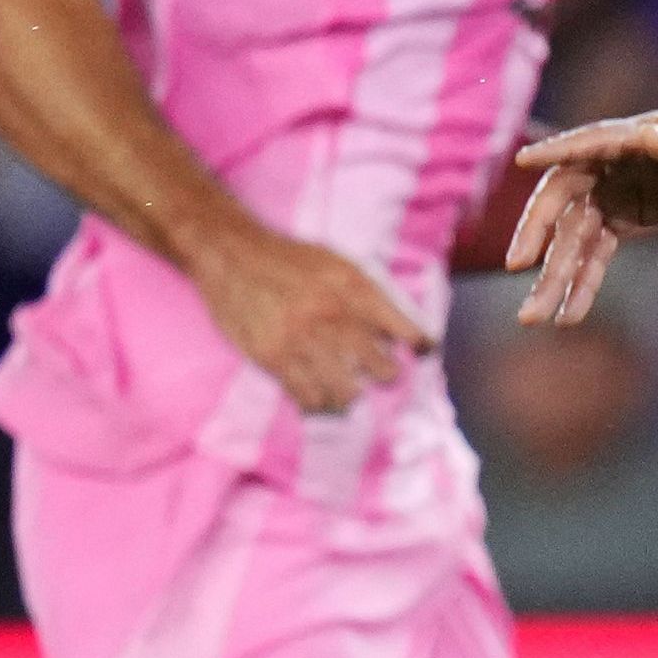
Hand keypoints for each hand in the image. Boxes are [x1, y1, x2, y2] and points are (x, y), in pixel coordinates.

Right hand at [186, 223, 431, 412]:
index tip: (424, 351)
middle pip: (379, 366)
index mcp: (355, 290)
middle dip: (386, 374)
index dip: (419, 344)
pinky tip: (320, 401)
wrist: (233, 254)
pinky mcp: (274, 356)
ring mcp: (303, 340)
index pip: (402, 328)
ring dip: (351, 394)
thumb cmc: (289, 258)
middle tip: (382, 375)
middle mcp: (334, 317)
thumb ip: (368, 294)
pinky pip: (307, 394)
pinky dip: (318, 402)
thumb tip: (395, 330)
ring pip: (345, 389)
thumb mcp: (337, 264)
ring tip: (350, 393)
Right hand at [503, 104, 657, 325]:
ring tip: (534, 317)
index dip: (555, 152)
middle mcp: (605, 166)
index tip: (524, 160)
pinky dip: (582, 283)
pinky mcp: (620, 219)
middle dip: (538, 234)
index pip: (583, 145)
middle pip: (562, 201)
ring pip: (572, 238)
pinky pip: (595, 254)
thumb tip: (649, 134)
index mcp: (624, 139)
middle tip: (516, 266)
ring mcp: (609, 194)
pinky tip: (569, 316)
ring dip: (553, 275)